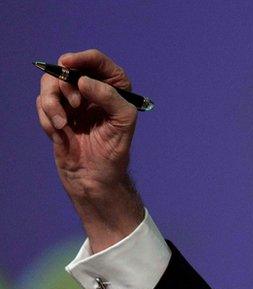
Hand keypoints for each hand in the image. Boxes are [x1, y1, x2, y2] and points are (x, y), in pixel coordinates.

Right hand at [36, 49, 144, 252]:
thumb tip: (83, 80)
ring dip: (51, 103)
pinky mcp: (55, 113)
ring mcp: (71, 101)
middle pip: (66, 68)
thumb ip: (109, 97)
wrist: (94, 177)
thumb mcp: (123, 121)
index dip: (82, 58)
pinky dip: (47, 118)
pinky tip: (60, 135)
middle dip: (64, 85)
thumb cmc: (114, 150)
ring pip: (48, 84)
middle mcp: (92, 89)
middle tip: (76, 105)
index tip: (67, 63)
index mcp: (114, 87)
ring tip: (62, 124)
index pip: (97, 61)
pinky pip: (41, 104)